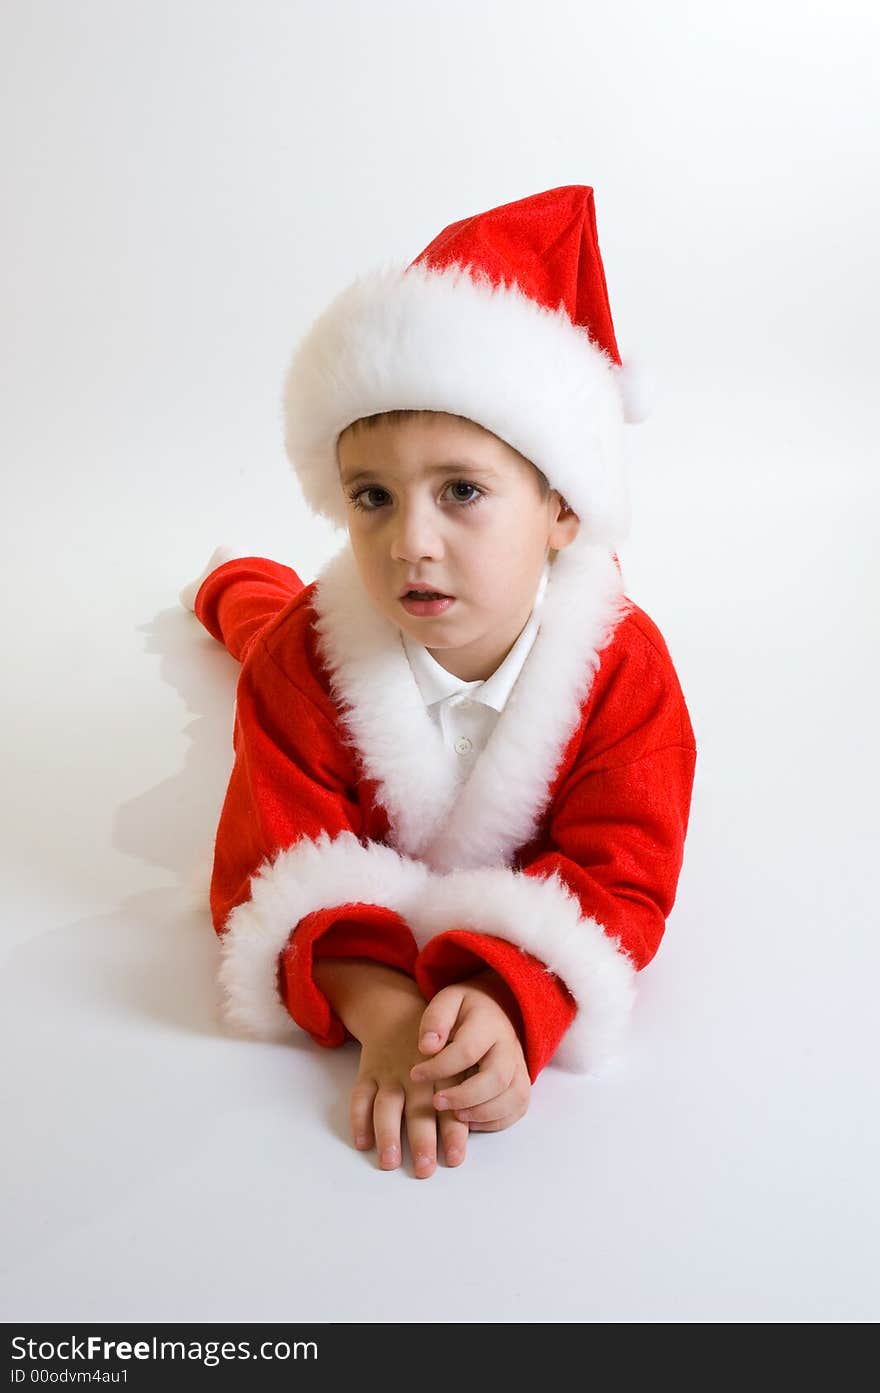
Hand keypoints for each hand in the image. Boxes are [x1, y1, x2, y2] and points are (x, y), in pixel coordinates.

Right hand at [312, 957, 469, 1177]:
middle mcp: (416, 1076)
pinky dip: (358, 1118)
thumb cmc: (439, 1045)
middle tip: (425, 1169)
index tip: (455, 1158)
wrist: (397, 1012)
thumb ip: (469, 1087)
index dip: (453, 1131)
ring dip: (388, 1132)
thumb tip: (483, 1124)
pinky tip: (362, 1142)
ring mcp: (389, 1074)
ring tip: (390, 1161)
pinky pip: (360, 1095)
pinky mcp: (367, 1073)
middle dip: (422, 1139)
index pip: (450, 1105)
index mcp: (443, 1073)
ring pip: (387, 1105)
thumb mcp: (460, 1057)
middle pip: (419, 1109)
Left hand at [409, 970, 530, 1131]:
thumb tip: (427, 1047)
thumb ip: (435, 1020)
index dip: (439, 1067)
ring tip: (455, 1115)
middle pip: (496, 1078)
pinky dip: (497, 1120)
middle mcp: (509, 1046)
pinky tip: (471, 1119)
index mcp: (489, 1023)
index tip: (415, 1074)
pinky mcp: (522, 1082)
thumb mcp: (447, 1001)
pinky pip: (519, 1107)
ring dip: (483, 1112)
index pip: (467, 1050)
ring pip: (514, 1097)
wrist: (494, 1008)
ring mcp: (519, 1065)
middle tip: (436, 1102)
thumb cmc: (464, 1009)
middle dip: (464, 1096)